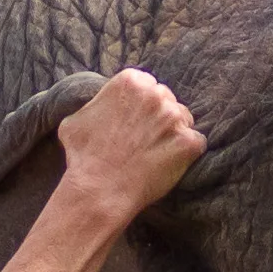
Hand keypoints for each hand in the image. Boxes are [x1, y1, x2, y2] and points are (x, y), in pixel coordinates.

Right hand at [50, 68, 203, 221]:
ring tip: (156, 153)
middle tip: (147, 139)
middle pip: (168, 100)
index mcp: (130, 81)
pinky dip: (187, 153)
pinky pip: (196, 143)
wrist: (99, 189)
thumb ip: (96, 104)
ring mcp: (174, 118)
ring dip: (174, 133)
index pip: (148, 85)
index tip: (136, 121)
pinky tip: (169, 163)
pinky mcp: (188, 142)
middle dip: (160, 117)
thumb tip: (100, 105)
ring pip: (184, 120)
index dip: (143, 105)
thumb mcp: (76, 119)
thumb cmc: (84, 157)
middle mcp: (155, 94)